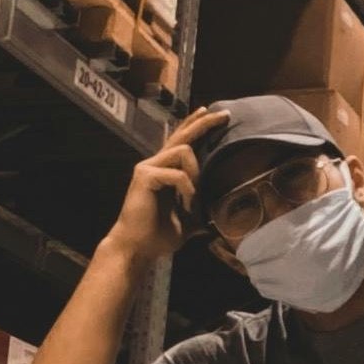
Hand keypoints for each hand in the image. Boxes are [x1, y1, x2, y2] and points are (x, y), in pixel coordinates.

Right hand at [106, 106, 227, 261]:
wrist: (138, 248)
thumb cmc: (158, 236)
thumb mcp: (188, 221)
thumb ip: (200, 211)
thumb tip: (218, 216)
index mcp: (164, 170)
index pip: (181, 140)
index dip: (196, 126)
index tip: (214, 115)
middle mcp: (155, 163)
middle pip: (182, 134)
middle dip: (204, 123)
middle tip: (225, 115)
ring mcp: (148, 168)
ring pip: (183, 150)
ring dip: (196, 172)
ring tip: (194, 196)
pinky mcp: (145, 176)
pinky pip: (177, 173)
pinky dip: (187, 188)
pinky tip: (187, 202)